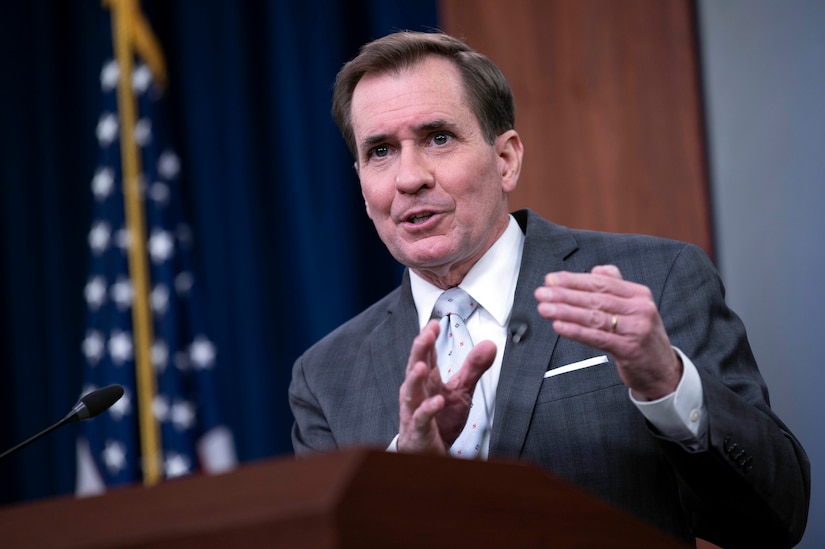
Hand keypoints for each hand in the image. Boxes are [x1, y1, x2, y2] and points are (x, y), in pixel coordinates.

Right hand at [397, 320, 496, 453]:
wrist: (431, 452)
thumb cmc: (441, 420)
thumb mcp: (462, 390)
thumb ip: (473, 367)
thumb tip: (489, 344)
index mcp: (428, 380)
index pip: (426, 354)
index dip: (429, 338)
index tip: (435, 323)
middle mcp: (418, 391)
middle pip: (415, 366)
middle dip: (420, 350)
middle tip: (427, 334)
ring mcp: (415, 410)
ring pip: (411, 391)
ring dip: (415, 378)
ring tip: (422, 366)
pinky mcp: (418, 429)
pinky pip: (421, 418)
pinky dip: (428, 409)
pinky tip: (437, 401)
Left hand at [534, 265, 681, 399]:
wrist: (663, 370)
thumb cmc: (643, 337)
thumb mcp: (635, 307)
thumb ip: (616, 285)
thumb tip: (595, 269)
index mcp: (638, 294)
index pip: (601, 282)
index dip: (574, 280)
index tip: (551, 279)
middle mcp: (639, 308)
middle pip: (595, 298)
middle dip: (564, 294)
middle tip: (542, 292)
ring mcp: (636, 329)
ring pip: (594, 316)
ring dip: (566, 311)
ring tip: (545, 308)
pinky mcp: (630, 349)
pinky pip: (597, 338)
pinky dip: (576, 331)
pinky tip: (560, 326)